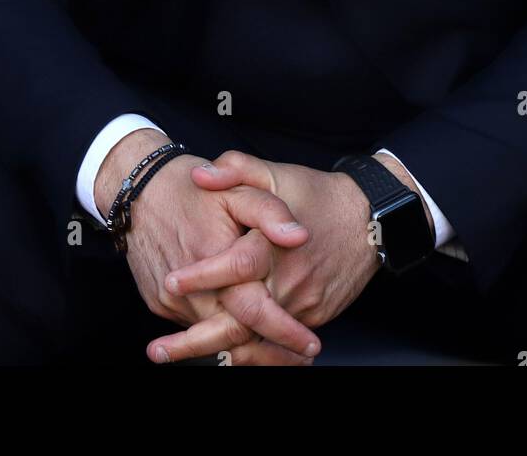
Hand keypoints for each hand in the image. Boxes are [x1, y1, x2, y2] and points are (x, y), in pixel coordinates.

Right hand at [95, 130, 321, 365]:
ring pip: (213, 336)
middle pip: (234, 336)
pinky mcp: (159, 305)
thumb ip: (271, 213)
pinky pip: (193, 326)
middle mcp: (191, 291)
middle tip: (303, 359)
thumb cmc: (193, 190)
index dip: (285, 332)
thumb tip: (300, 237)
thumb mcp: (238, 189)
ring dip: (243, 347)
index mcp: (216, 262)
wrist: (140, 191)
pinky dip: (216, 333)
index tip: (311, 346)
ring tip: (279, 353)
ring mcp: (171, 303)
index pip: (254, 311)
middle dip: (269, 354)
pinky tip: (239, 333)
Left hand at [148, 150, 384, 364]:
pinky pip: (276, 341)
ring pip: (256, 338)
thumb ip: (236, 169)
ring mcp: (302, 304)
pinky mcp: (313, 317)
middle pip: (240, 319)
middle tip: (158, 350)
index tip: (171, 282)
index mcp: (275, 244)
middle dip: (196, 340)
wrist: (369, 220)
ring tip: (177, 357)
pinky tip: (220, 354)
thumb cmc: (317, 194)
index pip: (236, 265)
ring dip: (217, 351)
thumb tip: (200, 176)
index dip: (202, 275)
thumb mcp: (276, 172)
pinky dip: (248, 351)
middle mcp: (288, 280)